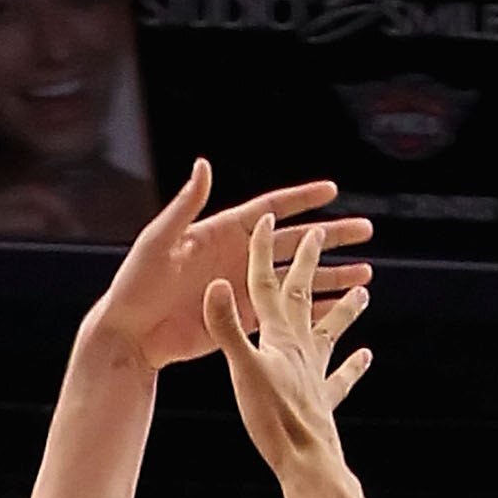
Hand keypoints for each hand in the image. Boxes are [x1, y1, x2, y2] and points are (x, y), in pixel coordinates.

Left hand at [86, 161, 372, 373]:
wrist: (129, 332)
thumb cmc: (136, 283)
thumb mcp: (158, 241)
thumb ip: (185, 205)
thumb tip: (204, 165)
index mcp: (223, 233)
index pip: (271, 210)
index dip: (302, 200)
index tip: (332, 190)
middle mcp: (240, 258)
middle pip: (296, 243)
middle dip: (332, 236)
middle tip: (366, 230)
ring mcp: (245, 289)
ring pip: (299, 280)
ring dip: (332, 276)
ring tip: (367, 274)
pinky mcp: (244, 320)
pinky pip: (287, 314)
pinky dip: (314, 311)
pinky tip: (340, 309)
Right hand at [208, 213, 373, 472]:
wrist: (306, 461)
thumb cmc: (272, 419)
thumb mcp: (242, 369)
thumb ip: (228, 327)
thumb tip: (215, 284)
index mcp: (278, 337)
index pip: (266, 286)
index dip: (262, 253)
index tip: (264, 222)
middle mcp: (301, 348)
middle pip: (303, 297)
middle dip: (308, 263)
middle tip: (320, 233)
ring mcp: (315, 374)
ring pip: (331, 331)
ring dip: (344, 308)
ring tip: (365, 289)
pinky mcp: (323, 400)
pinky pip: (341, 377)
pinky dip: (354, 365)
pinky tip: (366, 356)